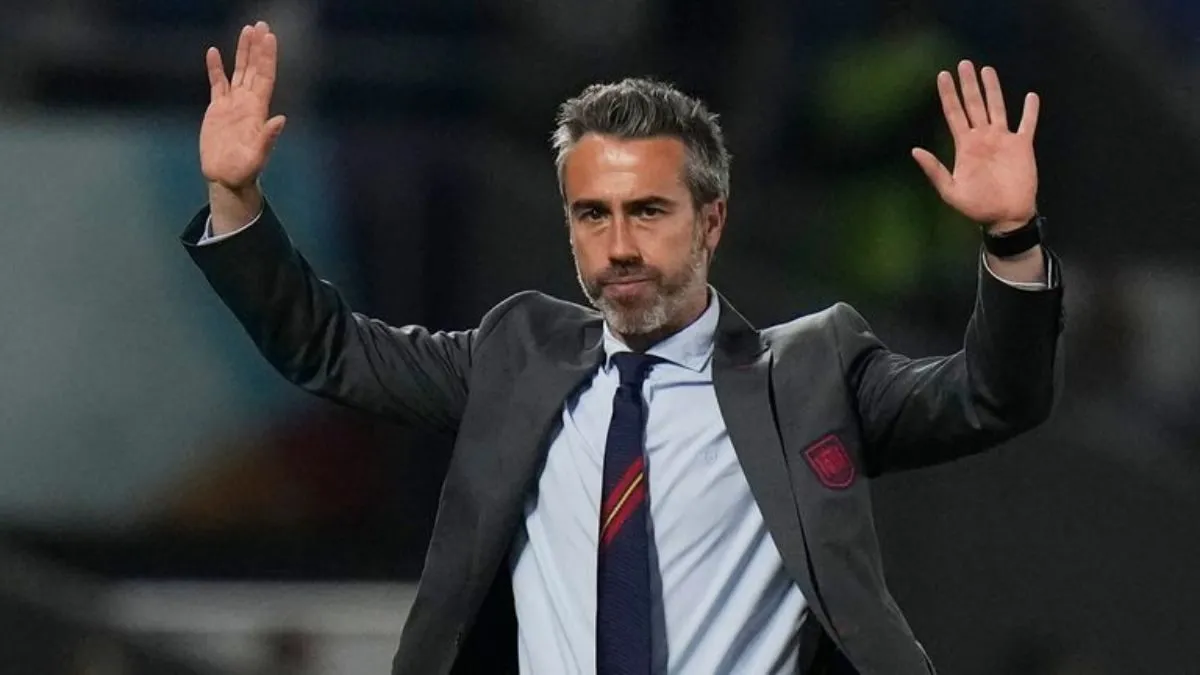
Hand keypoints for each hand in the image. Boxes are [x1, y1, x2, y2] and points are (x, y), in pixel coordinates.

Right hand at [200, 21, 285, 224]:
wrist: (226, 178)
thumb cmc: (244, 171)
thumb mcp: (257, 156)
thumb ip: (268, 138)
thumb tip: (281, 119)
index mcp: (258, 111)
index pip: (265, 77)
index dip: (267, 57)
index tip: (269, 37)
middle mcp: (248, 103)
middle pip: (254, 69)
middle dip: (258, 47)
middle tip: (261, 24)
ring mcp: (233, 104)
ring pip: (239, 71)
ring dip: (242, 51)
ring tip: (246, 30)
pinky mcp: (217, 109)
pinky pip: (217, 83)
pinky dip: (215, 68)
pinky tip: (213, 52)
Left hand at [912, 60, 1039, 231]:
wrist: (1005, 217)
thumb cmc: (977, 207)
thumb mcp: (950, 191)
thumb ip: (934, 170)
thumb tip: (915, 150)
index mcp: (965, 145)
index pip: (954, 113)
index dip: (948, 94)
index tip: (943, 75)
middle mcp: (982, 138)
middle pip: (974, 104)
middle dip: (968, 84)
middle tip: (964, 63)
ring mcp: (1003, 140)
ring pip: (997, 107)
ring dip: (993, 89)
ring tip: (987, 70)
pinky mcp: (1022, 146)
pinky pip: (1027, 124)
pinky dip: (1030, 111)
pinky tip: (1030, 96)